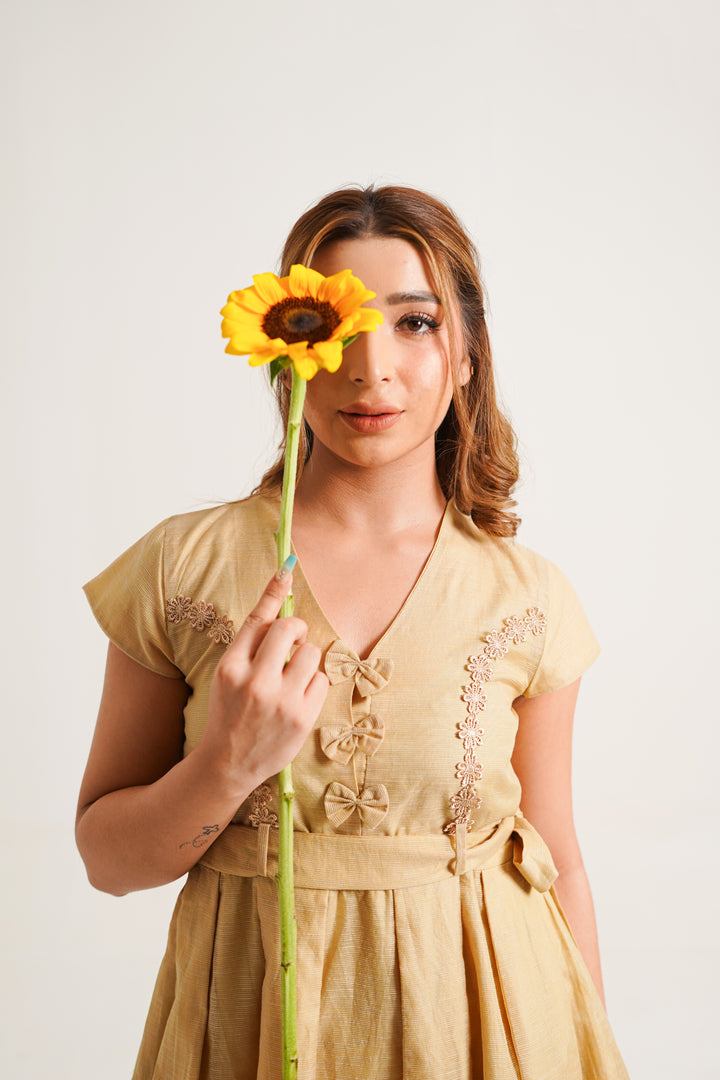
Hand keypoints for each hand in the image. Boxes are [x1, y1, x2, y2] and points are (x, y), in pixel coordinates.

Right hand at [200, 566, 328, 793]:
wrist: (227, 763)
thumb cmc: (230, 712)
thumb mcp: (227, 676)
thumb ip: (250, 645)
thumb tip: (278, 607)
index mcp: (230, 667)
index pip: (257, 619)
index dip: (273, 591)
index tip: (287, 567)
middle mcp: (254, 682)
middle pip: (290, 628)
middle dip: (297, 628)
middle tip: (295, 639)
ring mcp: (280, 701)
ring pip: (311, 653)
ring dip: (306, 658)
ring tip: (292, 676)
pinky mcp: (301, 718)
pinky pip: (320, 680)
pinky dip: (312, 684)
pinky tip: (298, 698)